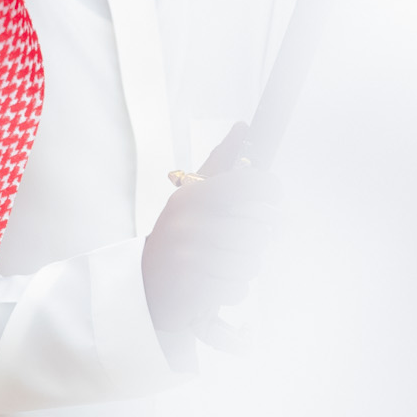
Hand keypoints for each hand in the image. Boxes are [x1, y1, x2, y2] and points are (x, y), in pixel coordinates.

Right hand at [141, 122, 278, 336]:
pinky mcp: (194, 289)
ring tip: (222, 262)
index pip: (249, 183)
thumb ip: (219, 163)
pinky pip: (239, 288)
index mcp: (192, 196)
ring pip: (252, 262)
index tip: (272, 195)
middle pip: (258, 229)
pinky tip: (214, 281)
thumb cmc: (177, 236)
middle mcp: (190, 223)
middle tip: (237, 238)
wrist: (144, 285)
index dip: (270, 188)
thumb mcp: (192, 195)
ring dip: (243, 266)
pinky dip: (233, 288)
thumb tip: (241, 128)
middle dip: (254, 238)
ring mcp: (191, 257)